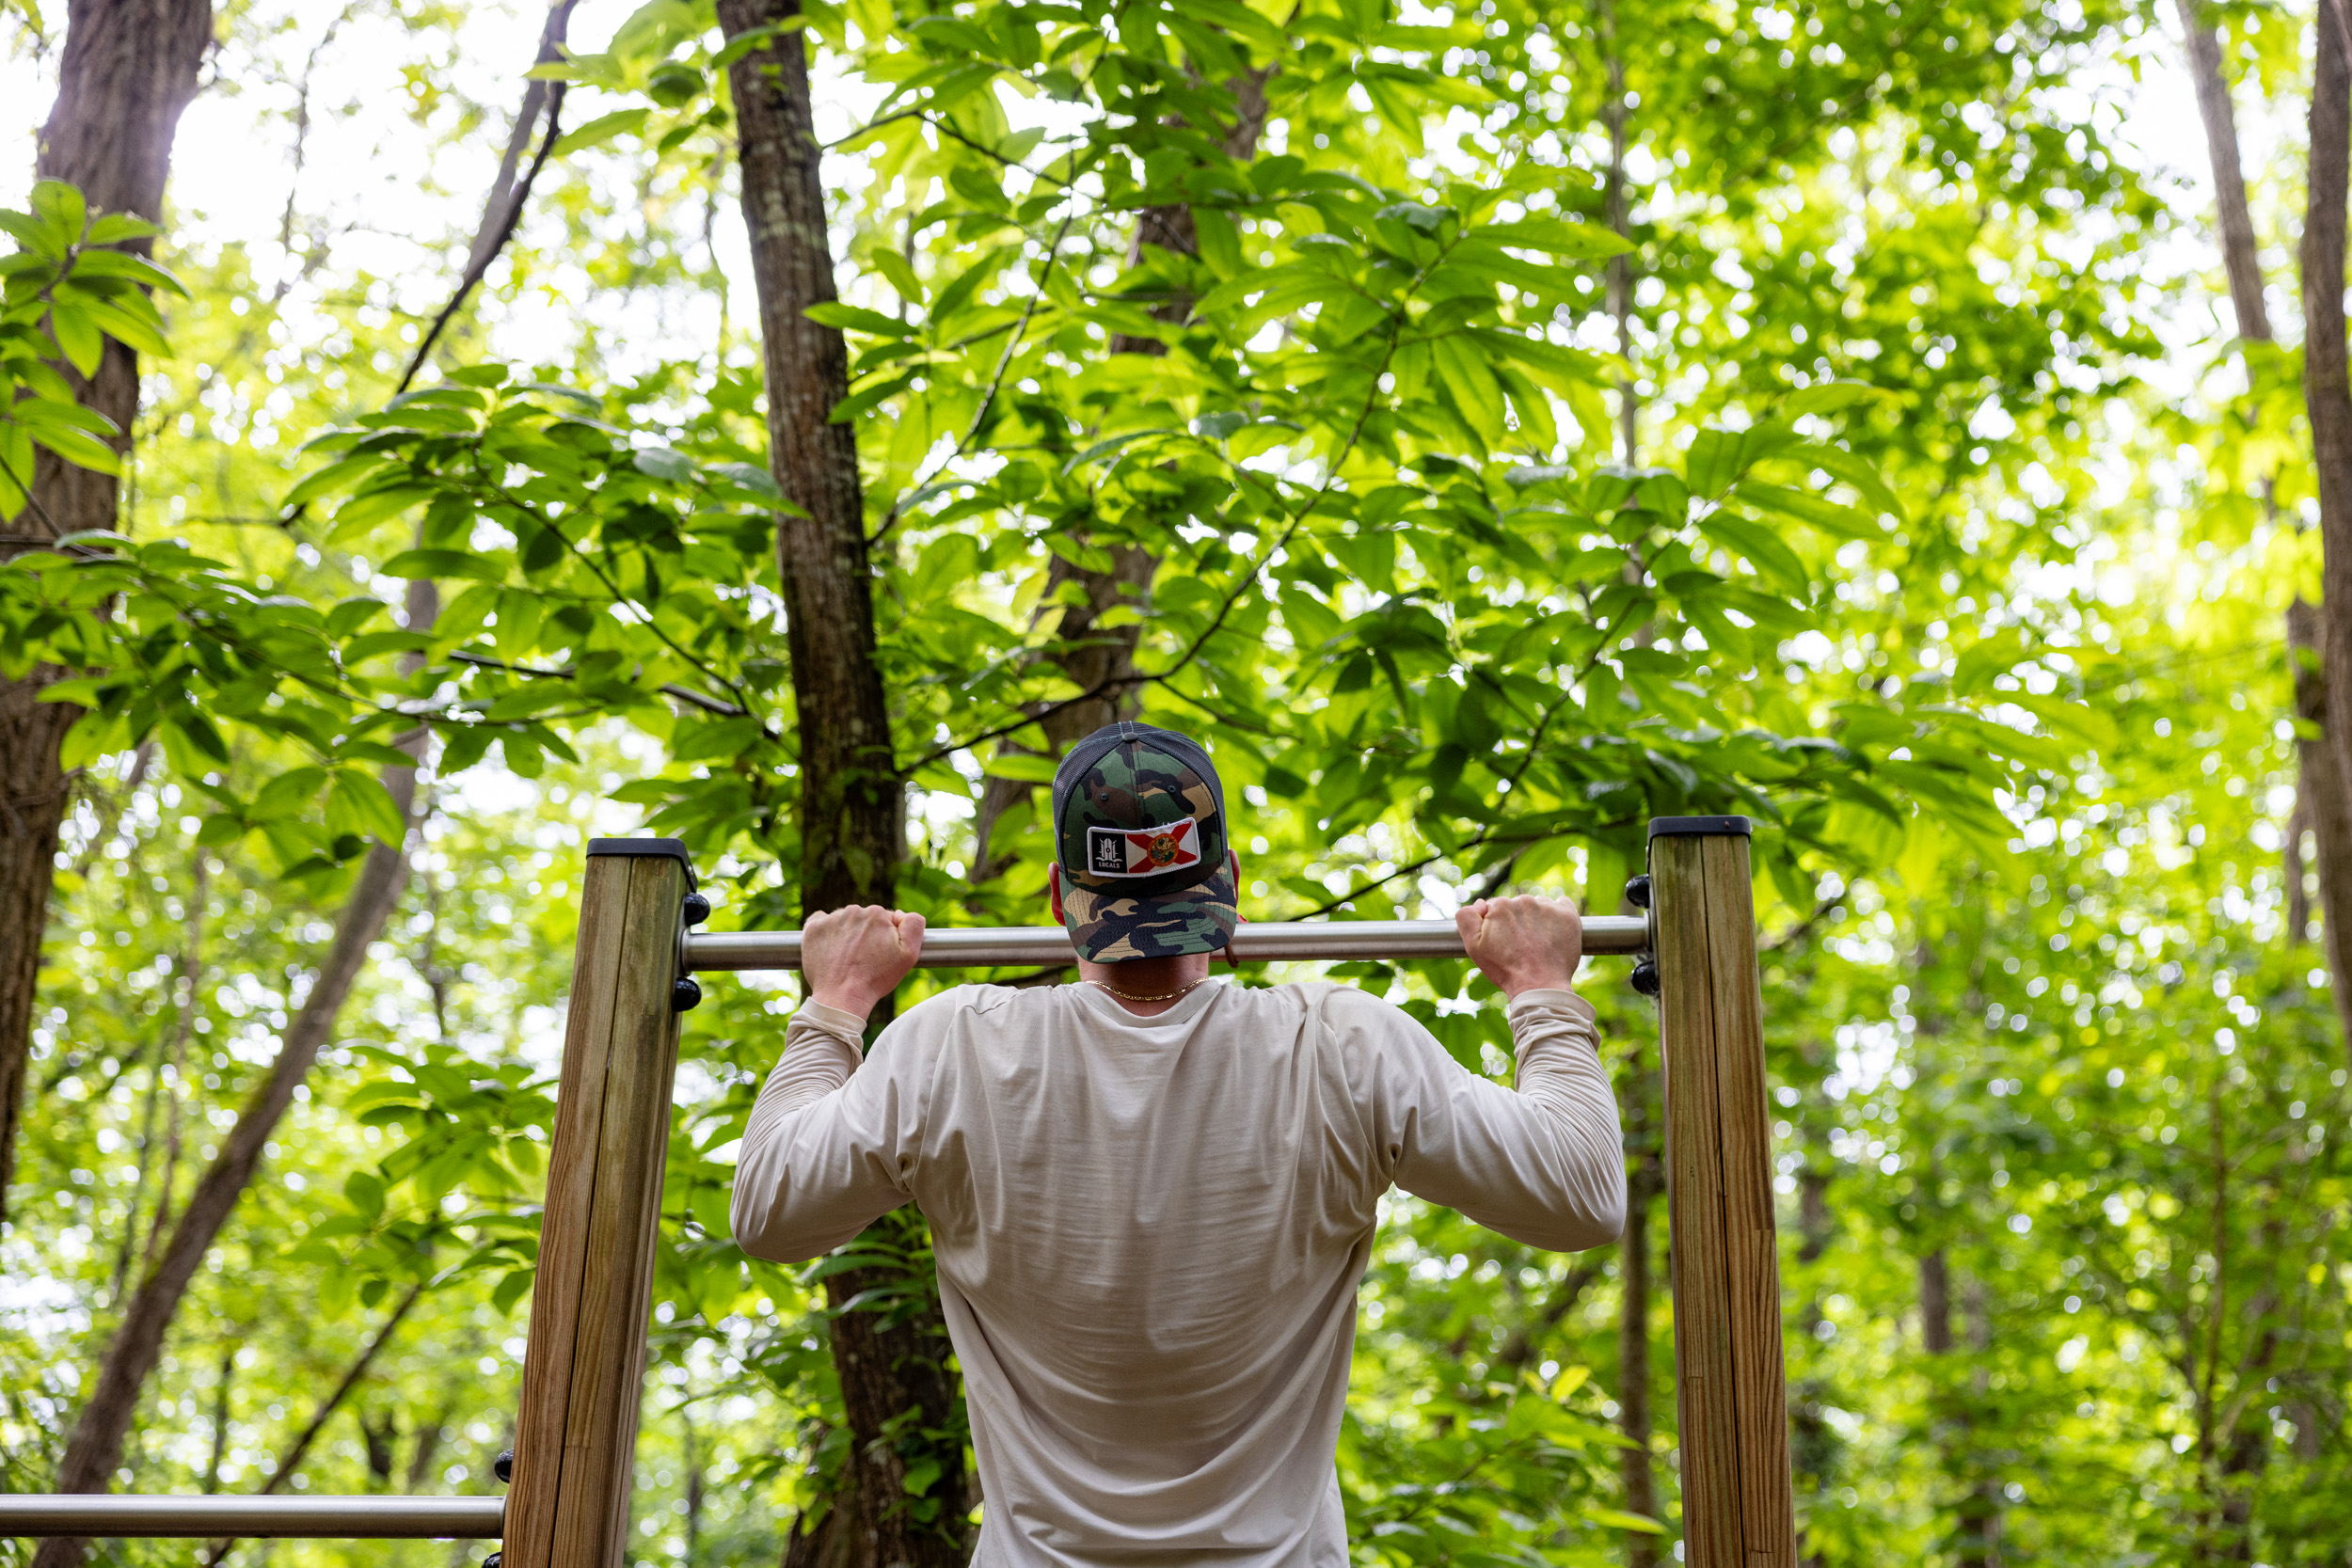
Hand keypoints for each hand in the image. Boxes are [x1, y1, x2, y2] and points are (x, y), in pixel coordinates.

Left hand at [801, 905, 925, 1018]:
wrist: (842, 997)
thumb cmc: (876, 979)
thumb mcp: (909, 955)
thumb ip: (914, 925)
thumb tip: (900, 913)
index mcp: (877, 914)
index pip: (884, 919)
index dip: (884, 938)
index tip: (879, 954)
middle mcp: (853, 911)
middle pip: (863, 919)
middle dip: (865, 935)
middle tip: (863, 959)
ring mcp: (830, 919)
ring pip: (843, 922)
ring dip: (846, 934)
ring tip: (846, 958)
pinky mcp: (812, 929)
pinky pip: (821, 923)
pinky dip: (826, 933)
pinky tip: (830, 949)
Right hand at [1457, 895, 1582, 998]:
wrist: (1540, 986)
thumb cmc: (1505, 969)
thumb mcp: (1473, 946)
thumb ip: (1466, 917)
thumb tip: (1480, 904)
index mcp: (1501, 905)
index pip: (1497, 908)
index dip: (1497, 926)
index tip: (1503, 943)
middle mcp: (1525, 900)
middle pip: (1518, 906)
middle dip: (1517, 922)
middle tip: (1520, 946)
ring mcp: (1549, 907)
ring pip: (1538, 907)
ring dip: (1536, 919)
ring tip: (1537, 944)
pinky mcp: (1568, 915)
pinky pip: (1561, 905)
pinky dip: (1557, 916)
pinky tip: (1553, 933)